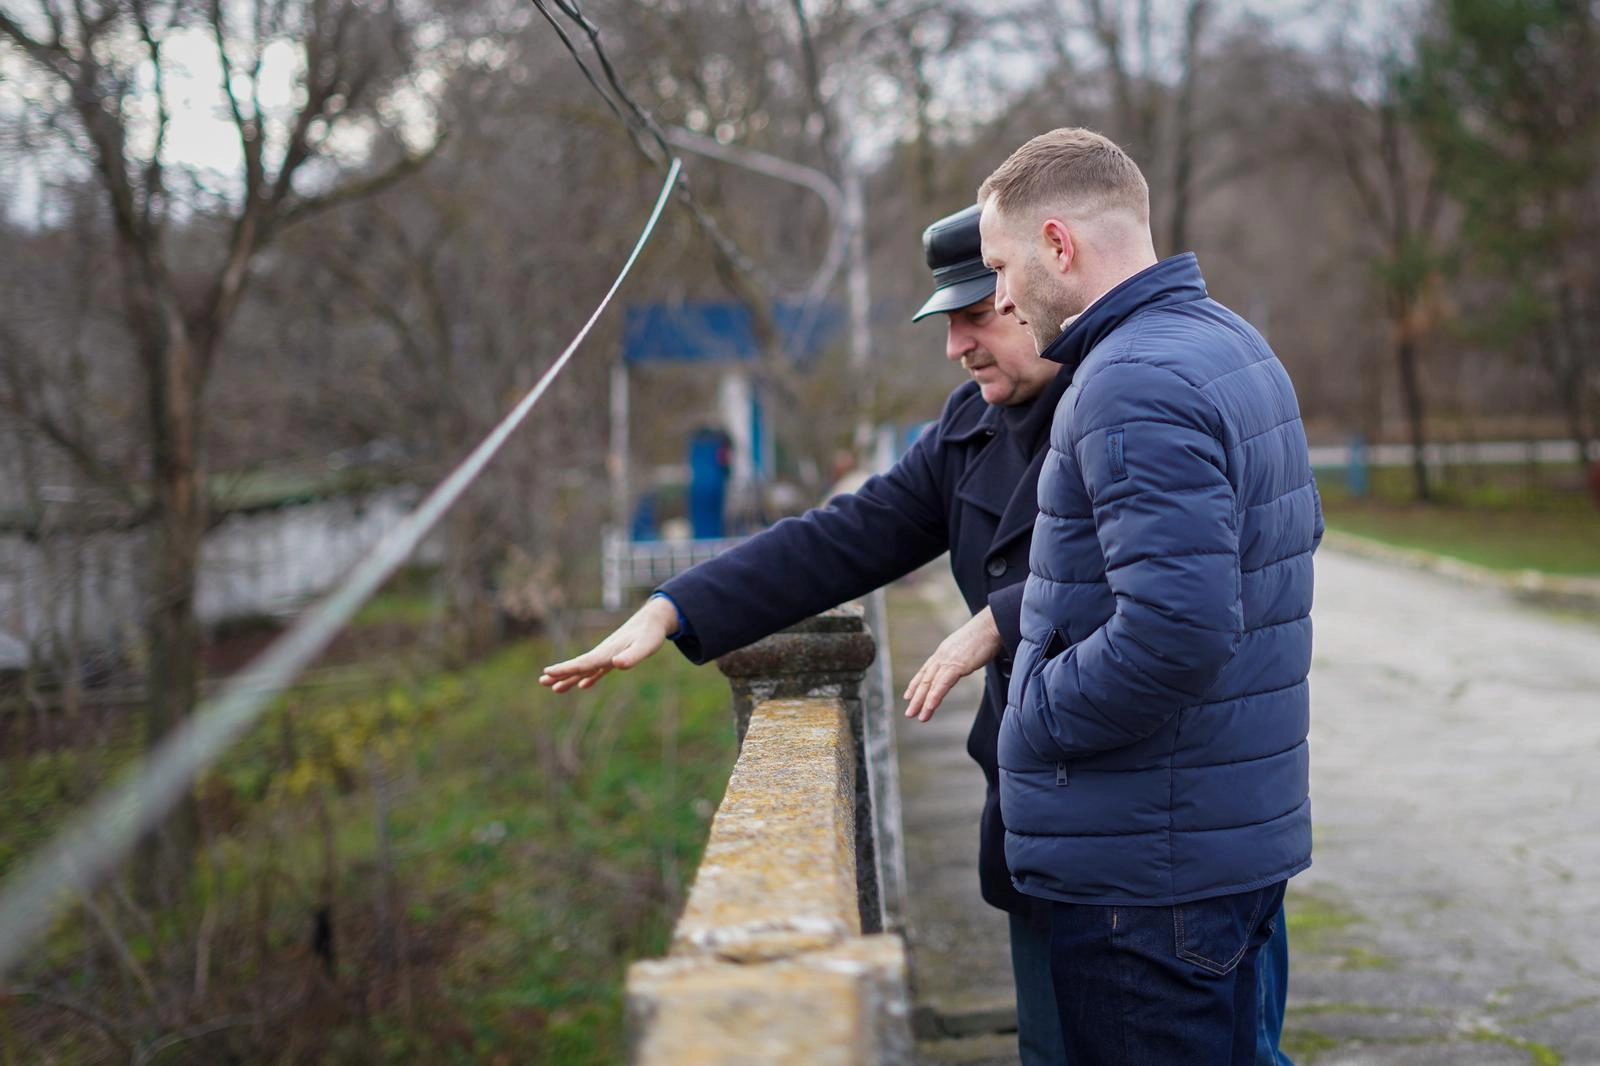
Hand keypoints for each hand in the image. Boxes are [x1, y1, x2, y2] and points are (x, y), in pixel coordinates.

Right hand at [538, 596, 679, 692]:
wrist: (655, 619)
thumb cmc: (651, 634)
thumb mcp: (646, 646)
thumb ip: (632, 656)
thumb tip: (615, 664)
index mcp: (607, 652)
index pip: (583, 663)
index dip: (565, 669)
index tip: (548, 672)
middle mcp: (604, 654)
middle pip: (579, 666)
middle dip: (560, 674)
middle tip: (541, 681)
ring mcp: (608, 656)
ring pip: (585, 669)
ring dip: (569, 678)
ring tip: (554, 688)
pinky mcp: (615, 657)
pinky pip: (597, 670)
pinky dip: (588, 678)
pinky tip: (582, 685)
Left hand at [902, 606, 1001, 721]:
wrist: (991, 625)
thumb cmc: (985, 634)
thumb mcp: (968, 647)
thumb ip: (962, 656)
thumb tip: (965, 661)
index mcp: (944, 651)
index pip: (926, 670)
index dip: (916, 684)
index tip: (908, 695)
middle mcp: (942, 656)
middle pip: (925, 679)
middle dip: (916, 697)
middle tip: (909, 712)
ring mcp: (948, 660)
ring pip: (930, 684)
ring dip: (922, 701)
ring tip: (917, 716)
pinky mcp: (957, 665)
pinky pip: (942, 684)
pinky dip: (934, 697)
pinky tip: (929, 707)